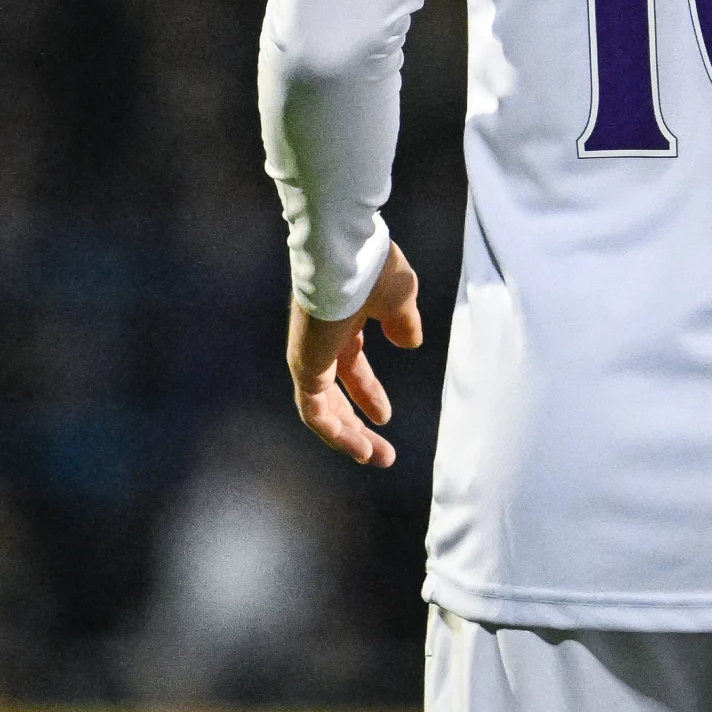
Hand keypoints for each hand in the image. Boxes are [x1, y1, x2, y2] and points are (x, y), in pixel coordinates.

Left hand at [289, 240, 422, 468]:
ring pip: (322, 409)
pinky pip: (313, 410)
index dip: (368, 393)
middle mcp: (321, 342)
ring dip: (348, 437)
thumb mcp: (400, 298)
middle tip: (381, 451)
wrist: (343, 253)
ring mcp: (309, 355)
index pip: (350, 366)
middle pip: (335, 394)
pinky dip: (334, 432)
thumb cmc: (373, 268)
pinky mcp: (303, 364)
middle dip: (358, 425)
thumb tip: (408, 342)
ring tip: (374, 458)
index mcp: (341, 323)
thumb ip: (402, 321)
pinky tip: (358, 447)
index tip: (385, 417)